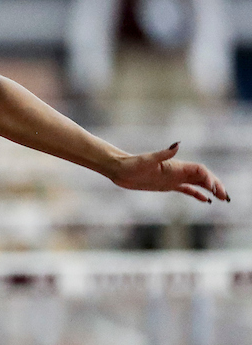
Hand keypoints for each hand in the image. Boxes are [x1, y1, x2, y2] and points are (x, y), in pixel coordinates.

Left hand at [112, 142, 229, 202]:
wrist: (119, 169)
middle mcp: (177, 171)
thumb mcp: (147, 160)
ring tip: (223, 199)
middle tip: (225, 197)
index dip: (209, 178)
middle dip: (215, 185)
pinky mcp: (167, 185)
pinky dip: (197, 194)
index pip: (199, 170)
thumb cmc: (131, 164)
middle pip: (203, 177)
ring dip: (211, 190)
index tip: (213, 189)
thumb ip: (164, 153)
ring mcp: (173, 178)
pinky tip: (206, 200)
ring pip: (197, 184)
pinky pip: (186, 190)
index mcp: (176, 166)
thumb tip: (177, 144)